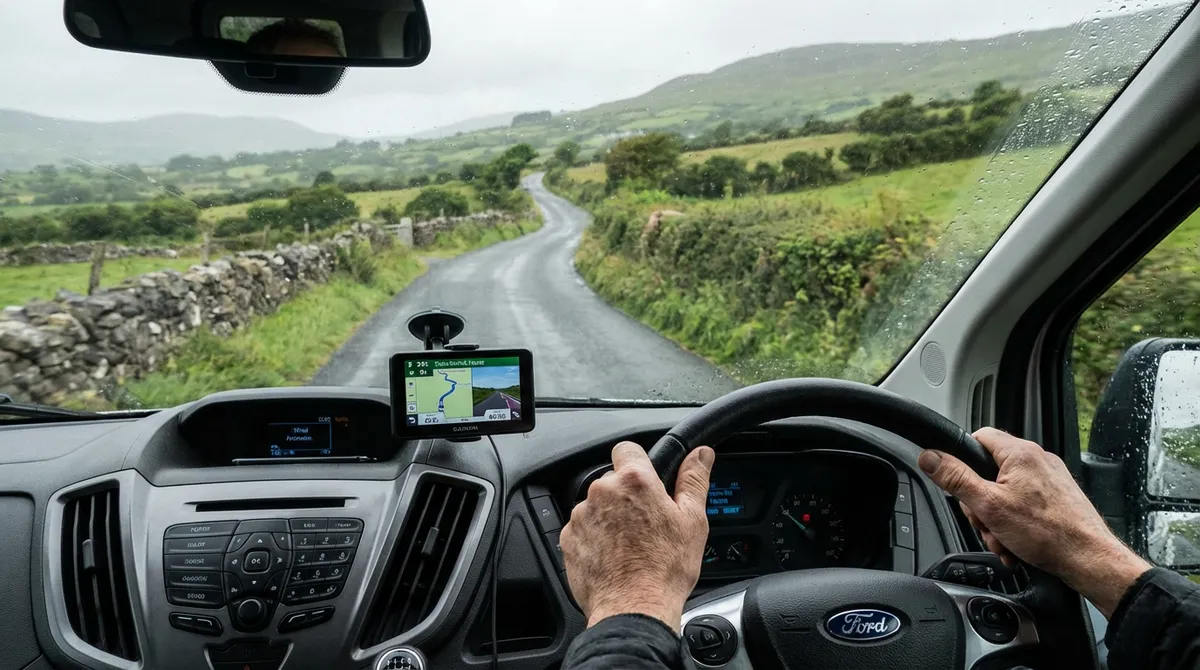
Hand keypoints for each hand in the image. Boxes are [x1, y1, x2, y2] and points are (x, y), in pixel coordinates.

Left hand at [560, 442, 713, 630]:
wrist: (634, 609)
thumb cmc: (665, 569)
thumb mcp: (692, 520)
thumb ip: (694, 480)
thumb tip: (701, 454)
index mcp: (634, 481)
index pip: (627, 449)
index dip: (638, 462)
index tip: (646, 479)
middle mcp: (602, 492)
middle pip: (612, 480)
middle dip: (626, 495)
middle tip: (646, 522)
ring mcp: (581, 516)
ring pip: (596, 505)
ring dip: (610, 517)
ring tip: (630, 545)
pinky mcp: (568, 539)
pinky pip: (582, 529)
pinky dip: (595, 538)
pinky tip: (614, 556)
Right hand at [918, 427, 1150, 616]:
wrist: (1089, 558)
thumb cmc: (1049, 532)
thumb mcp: (989, 505)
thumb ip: (955, 478)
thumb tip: (930, 457)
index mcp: (1019, 453)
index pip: (978, 437)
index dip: (962, 459)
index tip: (959, 482)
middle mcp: (1037, 460)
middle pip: (989, 471)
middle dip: (981, 503)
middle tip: (986, 522)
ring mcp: (1049, 479)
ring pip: (1005, 492)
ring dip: (997, 519)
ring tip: (1004, 540)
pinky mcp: (1057, 497)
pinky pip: (1024, 504)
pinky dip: (1015, 524)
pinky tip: (1016, 543)